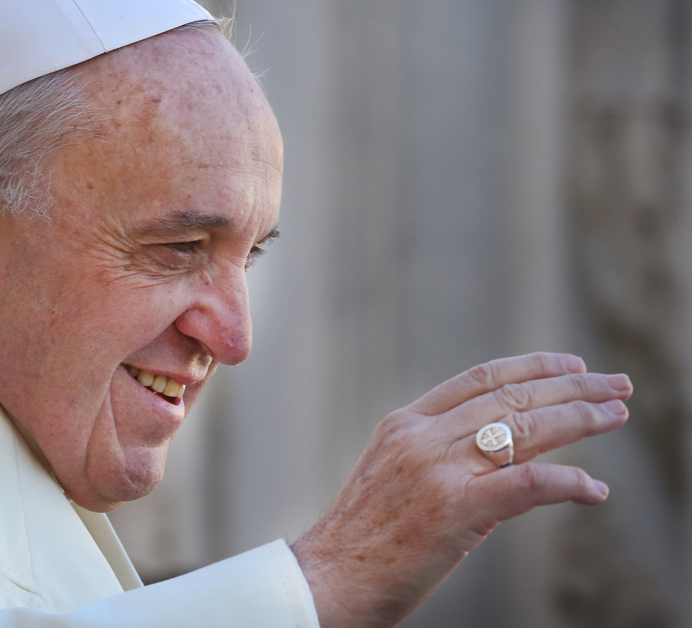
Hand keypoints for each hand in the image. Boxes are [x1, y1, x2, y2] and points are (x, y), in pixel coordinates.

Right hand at [291, 353, 630, 627]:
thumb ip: (433, 454)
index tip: (570, 365)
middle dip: (570, 386)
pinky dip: (568, 481)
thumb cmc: (361, 539)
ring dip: (579, 419)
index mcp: (403, 424)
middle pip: (510, 396)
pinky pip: (527, 483)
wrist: (328, 577)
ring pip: (523, 428)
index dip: (531, 367)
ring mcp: (437, 469)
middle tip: (614, 385)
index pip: (478, 379)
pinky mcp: (455, 509)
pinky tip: (593, 488)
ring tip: (615, 415)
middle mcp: (421, 436)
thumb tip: (493, 453)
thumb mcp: (391, 476)